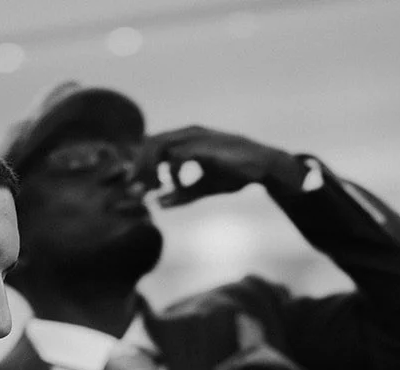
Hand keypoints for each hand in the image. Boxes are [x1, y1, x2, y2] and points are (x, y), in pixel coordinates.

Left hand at [138, 126, 303, 207]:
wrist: (263, 167)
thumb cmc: (235, 174)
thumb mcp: (203, 188)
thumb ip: (181, 194)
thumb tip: (159, 205)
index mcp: (186, 139)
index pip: (152, 144)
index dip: (140, 164)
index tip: (137, 187)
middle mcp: (188, 133)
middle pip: (149, 142)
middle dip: (139, 167)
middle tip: (139, 190)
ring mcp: (196, 136)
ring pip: (158, 145)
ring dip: (150, 169)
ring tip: (154, 188)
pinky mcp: (204, 146)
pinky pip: (177, 156)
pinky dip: (171, 173)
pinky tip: (177, 186)